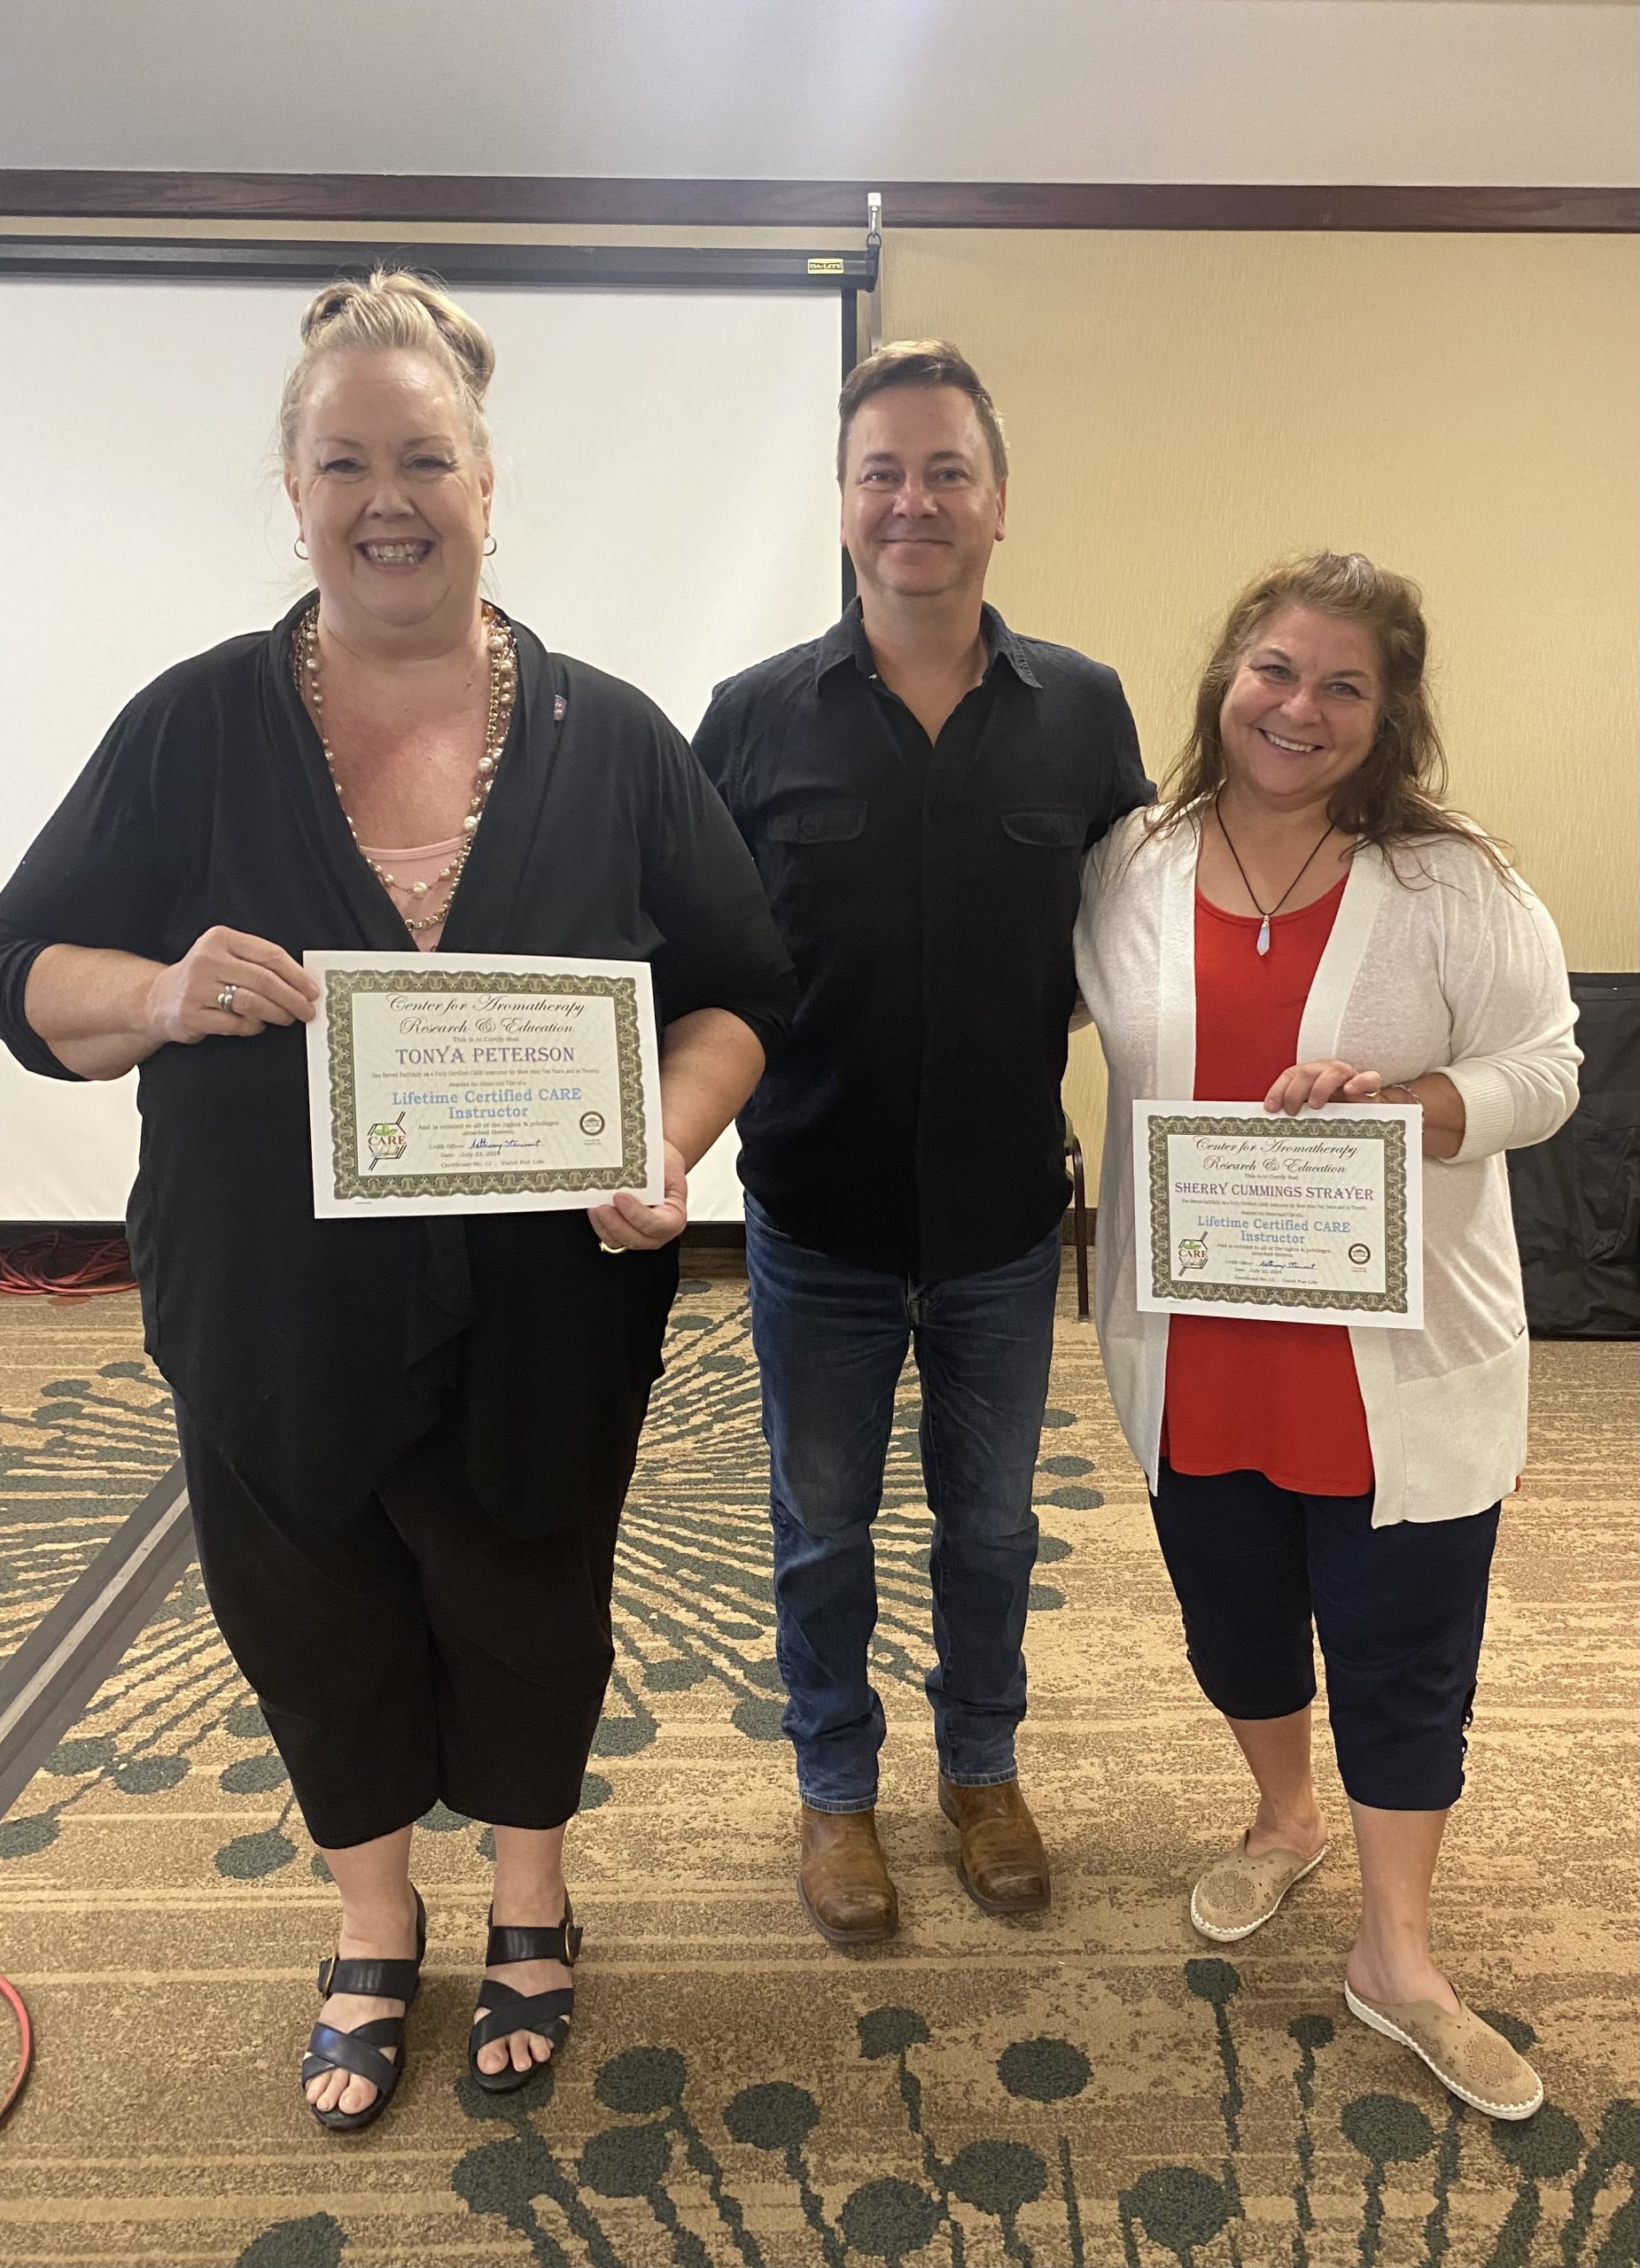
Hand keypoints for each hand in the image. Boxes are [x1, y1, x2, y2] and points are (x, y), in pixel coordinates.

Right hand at [144, 926, 318, 1046]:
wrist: (159, 999)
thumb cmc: (204, 978)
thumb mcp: (226, 957)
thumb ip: (258, 963)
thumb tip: (303, 983)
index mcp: (221, 938)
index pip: (270, 955)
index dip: (297, 975)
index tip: (313, 990)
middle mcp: (208, 959)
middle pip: (264, 980)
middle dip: (293, 998)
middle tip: (307, 1010)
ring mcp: (198, 987)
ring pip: (252, 1002)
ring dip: (277, 1013)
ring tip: (287, 1018)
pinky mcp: (193, 1014)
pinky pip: (236, 1023)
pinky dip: (254, 1026)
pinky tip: (258, 1024)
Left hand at [587, 1139, 687, 1251]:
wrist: (658, 1166)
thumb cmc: (663, 1165)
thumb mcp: (662, 1164)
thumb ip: (647, 1173)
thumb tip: (627, 1170)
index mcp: (674, 1216)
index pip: (658, 1224)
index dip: (637, 1215)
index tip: (620, 1197)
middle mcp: (659, 1231)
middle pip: (637, 1238)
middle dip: (616, 1224)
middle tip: (602, 1206)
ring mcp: (641, 1235)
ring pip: (621, 1241)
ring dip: (605, 1226)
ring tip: (595, 1207)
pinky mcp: (624, 1233)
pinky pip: (610, 1237)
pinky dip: (600, 1225)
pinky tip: (593, 1210)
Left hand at [1264, 1060, 1384, 1114]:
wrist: (1370, 1117)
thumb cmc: (1337, 1116)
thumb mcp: (1312, 1116)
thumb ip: (1297, 1114)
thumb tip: (1275, 1123)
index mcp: (1311, 1078)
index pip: (1291, 1075)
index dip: (1278, 1089)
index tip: (1271, 1108)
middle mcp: (1328, 1074)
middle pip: (1308, 1072)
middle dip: (1294, 1091)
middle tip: (1291, 1111)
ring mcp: (1349, 1078)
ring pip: (1334, 1070)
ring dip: (1320, 1087)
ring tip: (1315, 1105)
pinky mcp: (1370, 1086)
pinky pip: (1370, 1078)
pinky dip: (1359, 1082)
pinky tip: (1350, 1090)